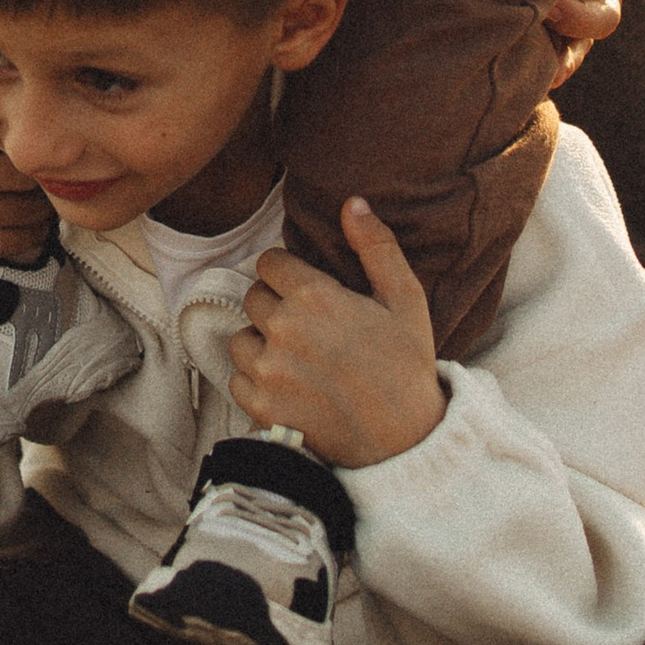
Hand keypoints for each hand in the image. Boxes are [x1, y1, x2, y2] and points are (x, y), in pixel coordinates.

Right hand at [0, 60, 55, 288]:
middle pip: (24, 166)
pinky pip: (17, 240)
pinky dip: (31, 237)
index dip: (23, 135)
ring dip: (42, 207)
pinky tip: (29, 230)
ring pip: (28, 206)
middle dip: (39, 173)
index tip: (28, 143)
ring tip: (44, 203)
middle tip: (47, 176)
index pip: (4, 128)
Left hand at [228, 203, 444, 467]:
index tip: (306, 288)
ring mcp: (268, 371)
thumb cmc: (407, 366)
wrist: (403, 441)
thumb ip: (376, 246)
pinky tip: (287, 384)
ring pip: (240, 338)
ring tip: (295, 355)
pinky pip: (237, 379)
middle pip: (253, 297)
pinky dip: (255, 380)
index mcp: (314, 297)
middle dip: (275, 304)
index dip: (287, 272)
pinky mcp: (260, 407)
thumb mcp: (405, 298)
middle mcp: (283, 330)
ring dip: (261, 341)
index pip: (269, 263)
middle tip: (307, 324)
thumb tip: (352, 202)